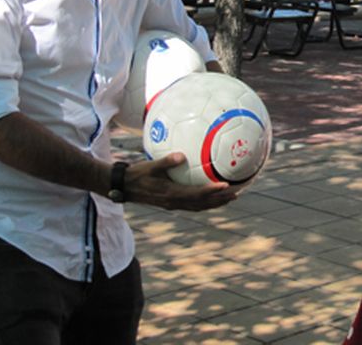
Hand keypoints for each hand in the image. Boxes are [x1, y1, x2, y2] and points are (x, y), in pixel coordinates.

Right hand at [122, 153, 237, 210]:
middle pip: (203, 204)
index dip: (212, 191)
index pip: (196, 194)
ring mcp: (173, 205)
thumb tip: (181, 154)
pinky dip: (206, 202)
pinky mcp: (171, 204)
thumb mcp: (150, 166)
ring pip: (200, 207)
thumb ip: (166, 161)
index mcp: (171, 194)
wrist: (123, 187)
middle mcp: (175, 202)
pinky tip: (212, 197)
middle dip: (221, 200)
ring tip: (231, 197)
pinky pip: (193, 205)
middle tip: (238, 193)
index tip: (226, 186)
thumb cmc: (137, 174)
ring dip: (216, 203)